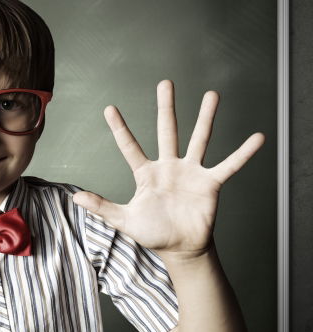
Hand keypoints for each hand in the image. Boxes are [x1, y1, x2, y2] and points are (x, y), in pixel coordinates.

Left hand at [72, 80, 264, 260]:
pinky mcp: (210, 183)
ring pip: (199, 139)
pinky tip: (257, 138)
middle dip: (166, 107)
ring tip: (212, 95)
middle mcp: (169, 166)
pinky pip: (229, 165)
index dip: (120, 128)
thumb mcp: (124, 220)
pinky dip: (243, 153)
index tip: (110, 108)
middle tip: (166, 82)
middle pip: (166, 131)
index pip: (129, 146)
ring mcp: (191, 172)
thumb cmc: (154, 233)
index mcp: (146, 173)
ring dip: (205, 117)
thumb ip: (102, 207)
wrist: (181, 249)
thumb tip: (75, 196)